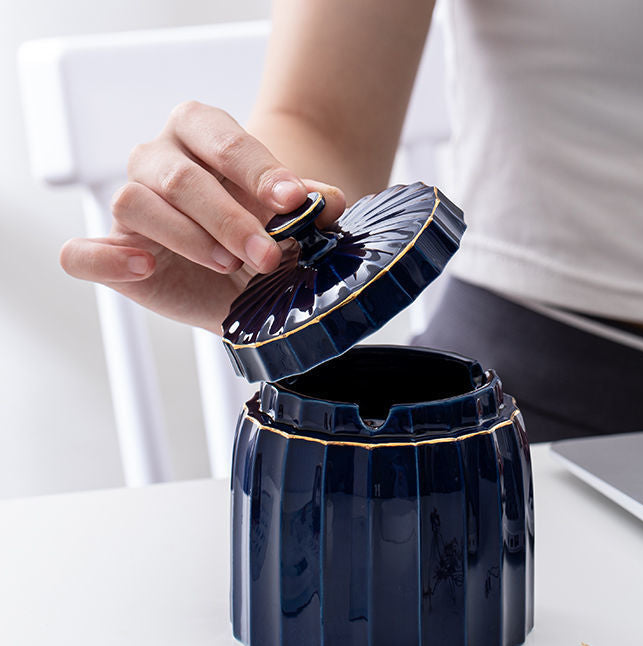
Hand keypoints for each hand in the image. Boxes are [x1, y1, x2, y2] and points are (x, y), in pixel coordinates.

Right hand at [60, 101, 345, 332]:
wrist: (247, 281)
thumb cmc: (265, 237)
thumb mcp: (293, 223)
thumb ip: (310, 208)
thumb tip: (331, 200)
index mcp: (200, 135)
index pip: (220, 139)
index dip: (258, 170)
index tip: (294, 202)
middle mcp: (158, 161)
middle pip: (179, 176)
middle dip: (229, 218)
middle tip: (268, 254)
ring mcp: (131, 204)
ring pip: (135, 202)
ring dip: (186, 236)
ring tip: (229, 264)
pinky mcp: (112, 252)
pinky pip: (80, 252)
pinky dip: (105, 258)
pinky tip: (144, 267)